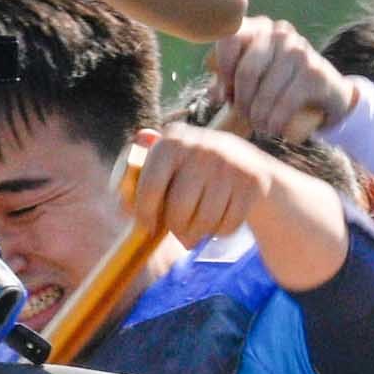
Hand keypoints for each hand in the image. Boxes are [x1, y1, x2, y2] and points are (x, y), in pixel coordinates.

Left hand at [126, 124, 277, 249]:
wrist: (248, 165)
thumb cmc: (192, 171)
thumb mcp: (167, 164)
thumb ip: (139, 179)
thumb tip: (122, 203)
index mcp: (172, 140)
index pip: (150, 186)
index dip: (145, 212)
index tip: (147, 225)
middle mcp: (201, 148)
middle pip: (178, 210)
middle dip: (175, 227)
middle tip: (177, 230)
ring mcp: (229, 165)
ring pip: (204, 221)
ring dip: (198, 233)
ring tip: (196, 228)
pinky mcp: (252, 183)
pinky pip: (227, 225)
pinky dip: (220, 231)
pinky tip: (219, 220)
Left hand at [209, 15, 347, 150]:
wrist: (329, 90)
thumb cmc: (282, 82)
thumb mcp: (255, 74)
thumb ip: (230, 79)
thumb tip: (214, 96)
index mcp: (259, 28)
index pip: (230, 39)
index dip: (223, 72)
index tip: (225, 96)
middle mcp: (280, 33)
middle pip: (247, 71)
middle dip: (241, 101)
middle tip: (244, 117)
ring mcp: (300, 51)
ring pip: (266, 90)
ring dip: (258, 116)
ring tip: (259, 127)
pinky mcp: (315, 73)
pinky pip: (286, 102)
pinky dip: (275, 121)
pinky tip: (273, 130)